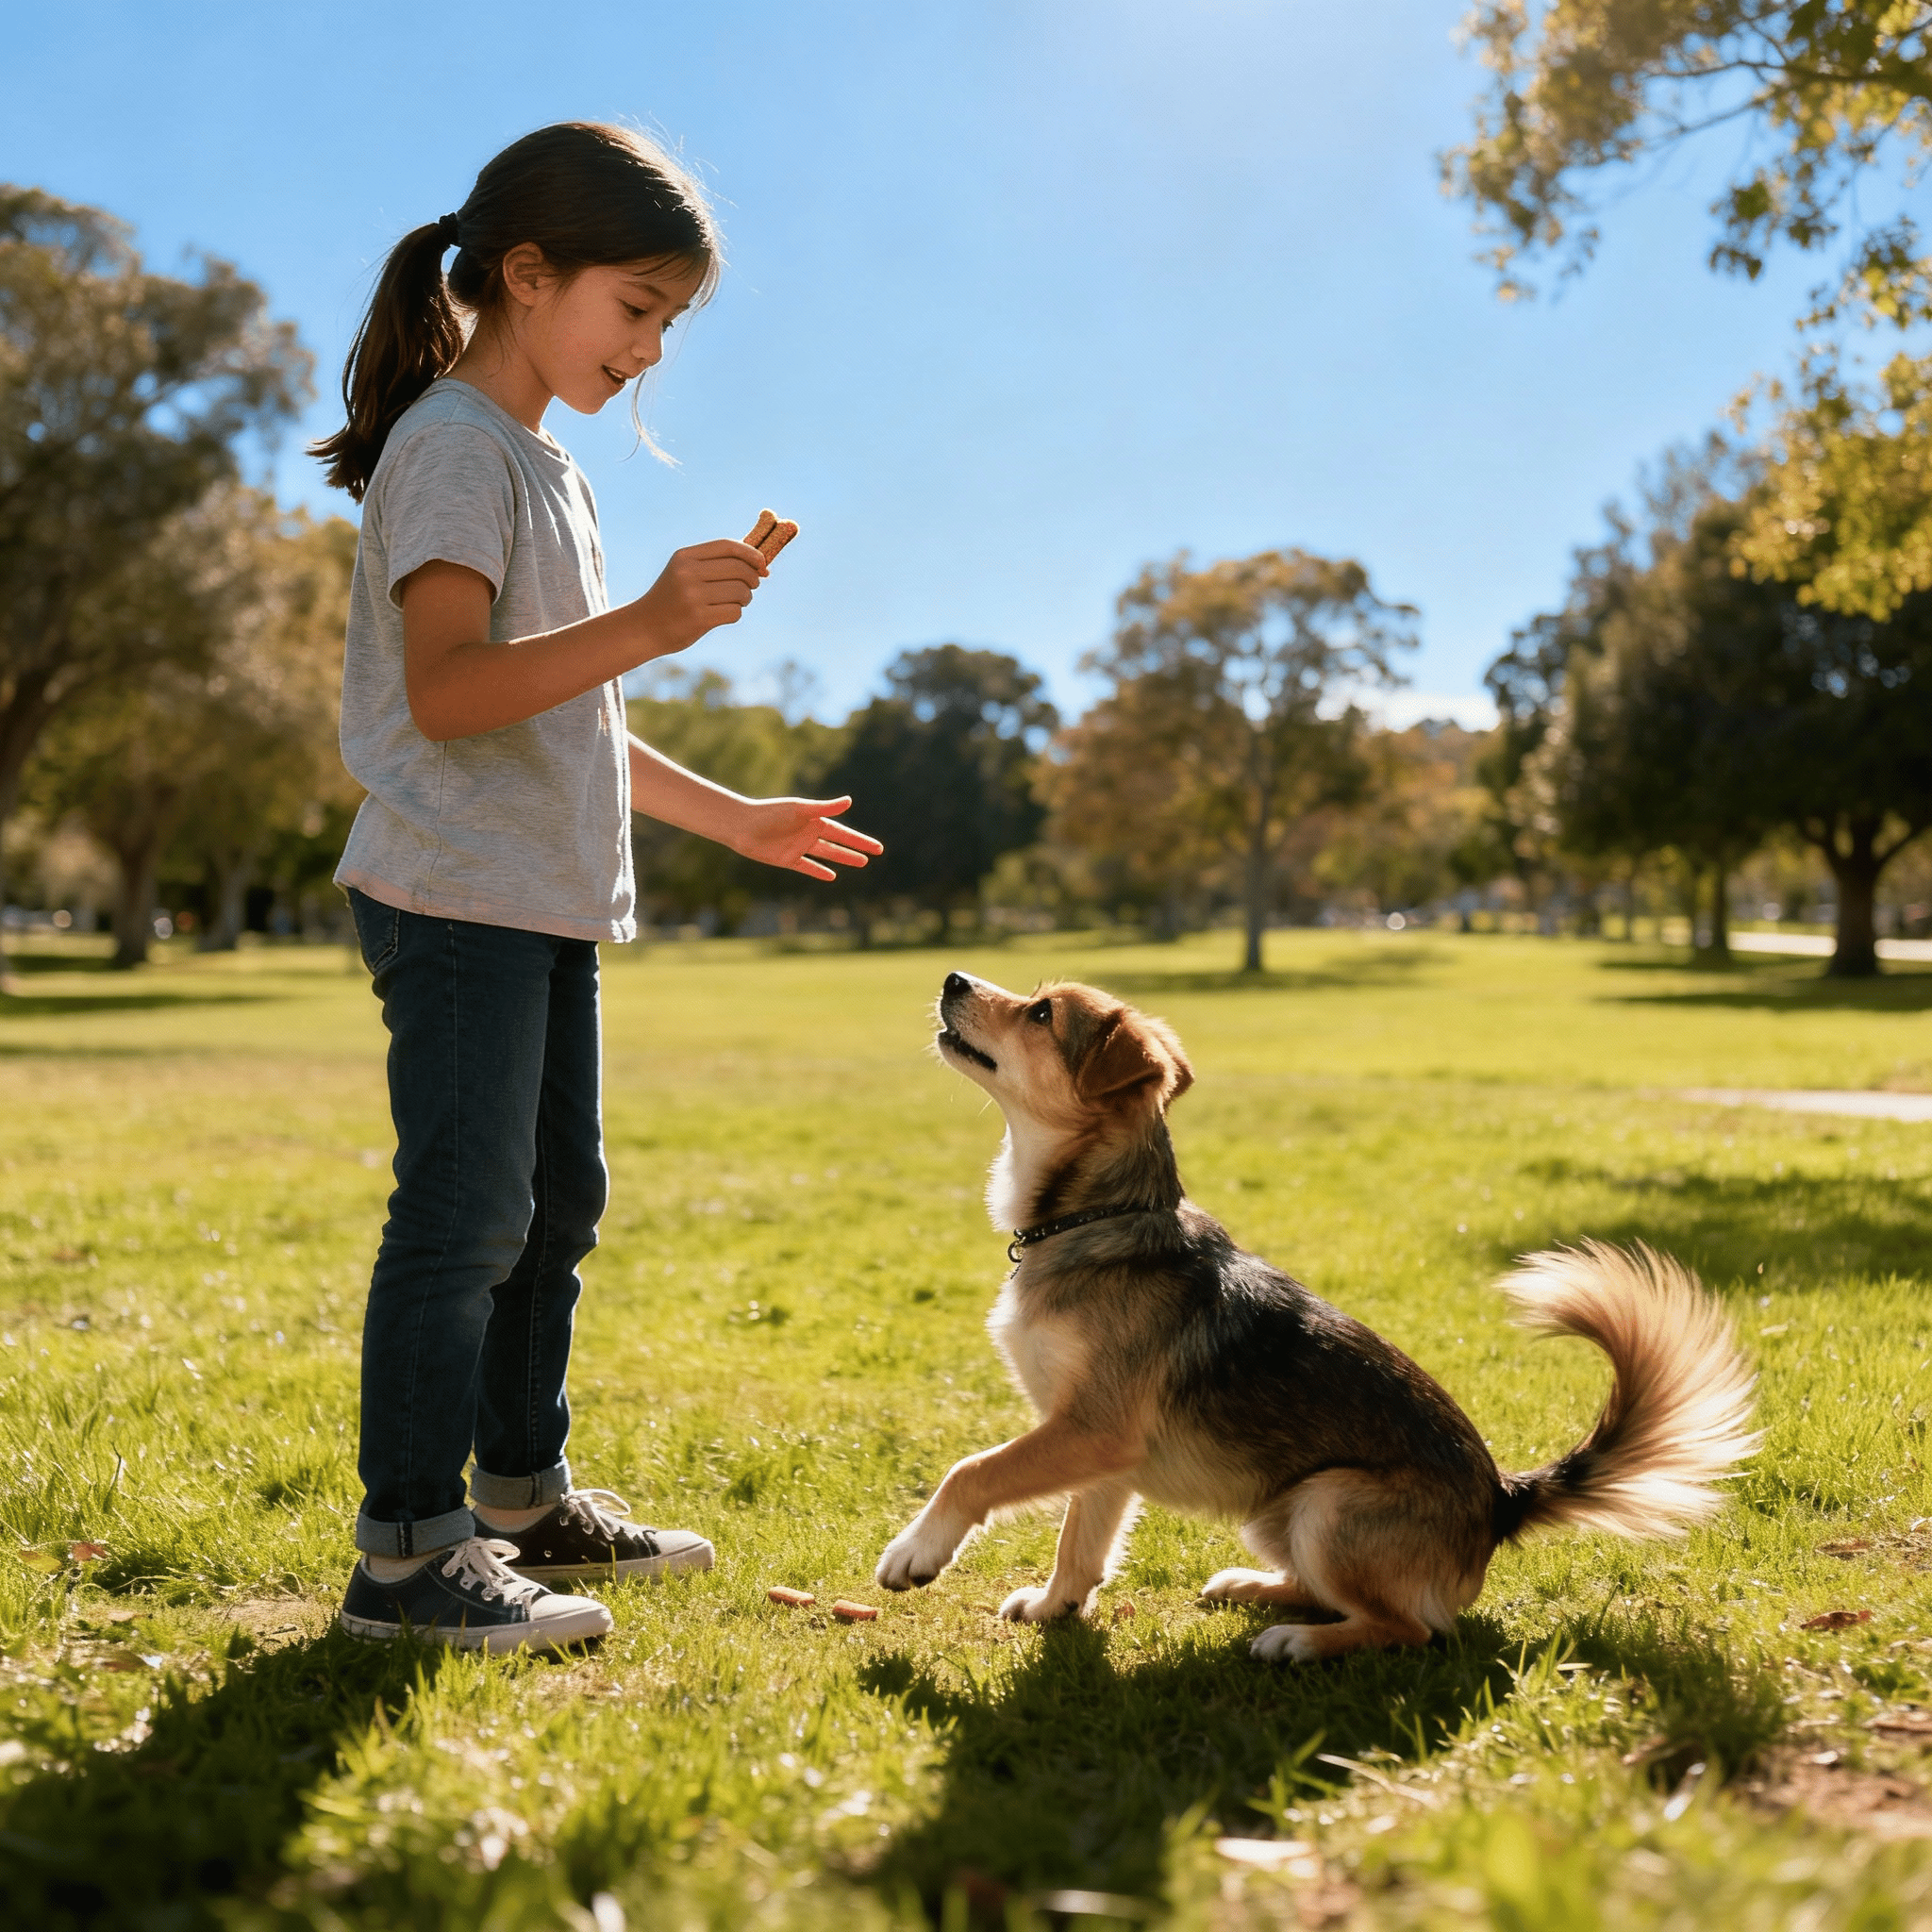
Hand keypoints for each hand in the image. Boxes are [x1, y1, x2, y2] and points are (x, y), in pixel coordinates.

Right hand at [630, 539, 765, 657]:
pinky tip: (722, 615)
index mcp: (685, 557)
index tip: (763, 565)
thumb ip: (715, 563)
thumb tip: (761, 563)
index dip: (751, 554)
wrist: (644, 627)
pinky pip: (735, 612)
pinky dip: (735, 614)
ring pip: (741, 592)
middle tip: (751, 587)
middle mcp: (688, 573)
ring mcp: (693, 596)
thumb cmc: (672, 598)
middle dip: (752, 579)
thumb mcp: (685, 572)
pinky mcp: (699, 618)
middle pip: (740, 569)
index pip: (728, 547)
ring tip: (735, 602)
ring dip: (745, 599)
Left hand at [730, 795, 883, 881]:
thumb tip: (849, 801)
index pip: (844, 833)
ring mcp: (799, 847)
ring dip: (843, 859)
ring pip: (827, 855)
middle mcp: (809, 833)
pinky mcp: (788, 859)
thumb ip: (824, 807)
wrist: (742, 825)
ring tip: (861, 863)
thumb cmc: (770, 812)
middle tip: (875, 855)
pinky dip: (819, 871)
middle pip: (839, 844)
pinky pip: (808, 866)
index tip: (878, 848)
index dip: (861, 841)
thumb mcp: (800, 809)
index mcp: (814, 820)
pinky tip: (832, 877)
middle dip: (857, 849)